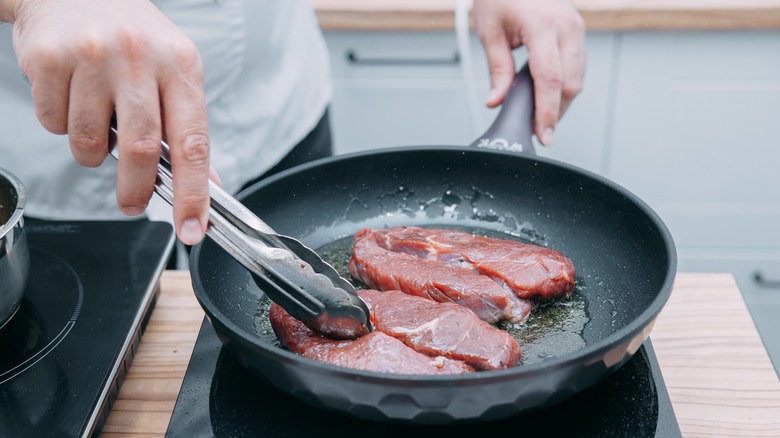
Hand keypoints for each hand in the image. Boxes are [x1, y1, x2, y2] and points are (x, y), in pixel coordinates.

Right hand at [7, 0, 210, 244]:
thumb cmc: (132, 36)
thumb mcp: (174, 71)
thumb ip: (188, 128)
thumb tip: (208, 186)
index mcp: (181, 65)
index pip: (194, 142)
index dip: (195, 193)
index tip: (193, 228)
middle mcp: (140, 57)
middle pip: (141, 149)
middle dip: (136, 190)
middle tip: (132, 204)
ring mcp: (92, 56)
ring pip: (89, 142)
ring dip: (92, 151)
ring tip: (96, 123)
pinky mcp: (49, 59)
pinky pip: (53, 123)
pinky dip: (61, 125)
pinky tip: (71, 95)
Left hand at [472, 0, 585, 145]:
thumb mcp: (490, 31)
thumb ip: (497, 69)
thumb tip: (496, 100)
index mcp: (542, 26)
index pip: (550, 80)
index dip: (547, 113)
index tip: (544, 135)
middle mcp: (566, 26)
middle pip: (569, 84)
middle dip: (554, 112)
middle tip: (536, 130)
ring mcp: (576, 26)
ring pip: (577, 78)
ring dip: (561, 101)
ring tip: (540, 116)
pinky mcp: (577, 29)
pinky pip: (577, 66)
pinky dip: (565, 85)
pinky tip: (549, 94)